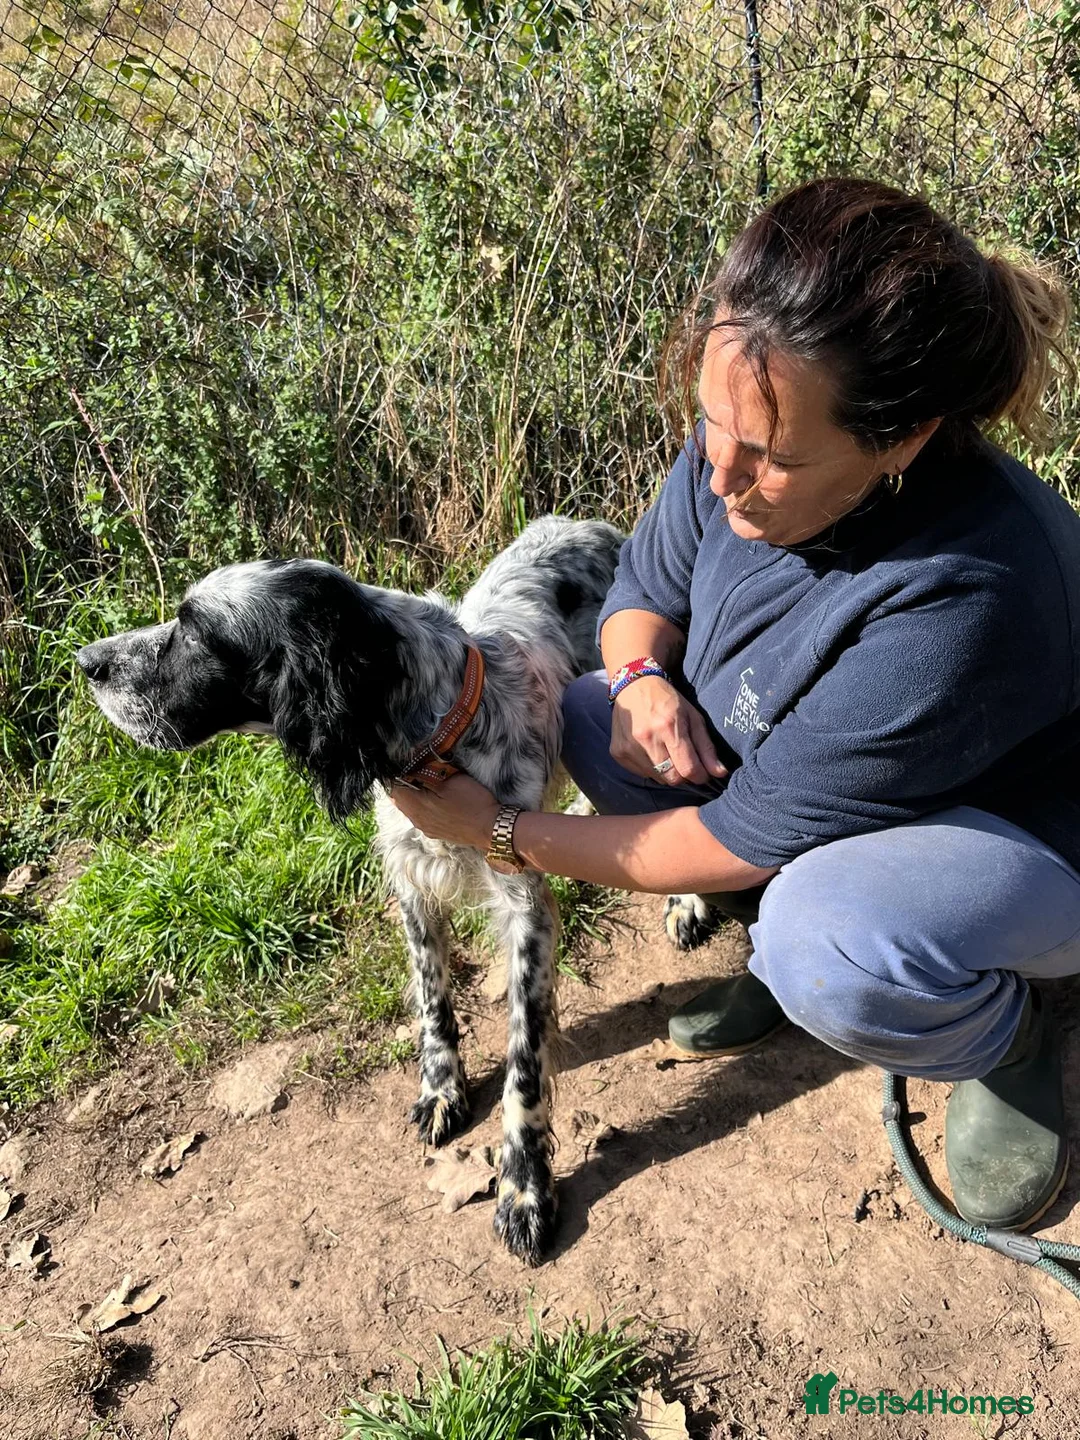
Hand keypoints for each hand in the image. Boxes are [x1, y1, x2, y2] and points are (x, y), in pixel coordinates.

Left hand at [389, 773, 501, 849]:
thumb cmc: (473, 803)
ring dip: (411, 794)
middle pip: (398, 799)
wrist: (492, 828)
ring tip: (423, 780)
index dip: (395, 773)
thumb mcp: (451, 780)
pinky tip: (433, 797)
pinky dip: (420, 804)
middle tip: (413, 768)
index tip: (403, 762)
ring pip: (409, 808)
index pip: (393, 787)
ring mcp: (426, 829)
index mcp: (417, 806)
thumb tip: (412, 761)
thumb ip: (427, 771)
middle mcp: (417, 820)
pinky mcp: (435, 832)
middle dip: (402, 782)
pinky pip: (419, 816)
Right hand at [610, 676, 727, 785]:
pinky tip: (650, 750)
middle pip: (672, 778)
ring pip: (657, 778)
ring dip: (666, 771)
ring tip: (665, 751)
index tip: (702, 773)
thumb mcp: (693, 717)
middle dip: (682, 774)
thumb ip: (706, 747)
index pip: (688, 768)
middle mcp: (646, 738)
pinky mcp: (617, 752)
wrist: (633, 685)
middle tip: (684, 761)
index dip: (700, 776)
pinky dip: (650, 768)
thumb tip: (719, 773)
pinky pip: (641, 774)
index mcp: (668, 726)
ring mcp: (629, 746)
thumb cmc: (668, 700)